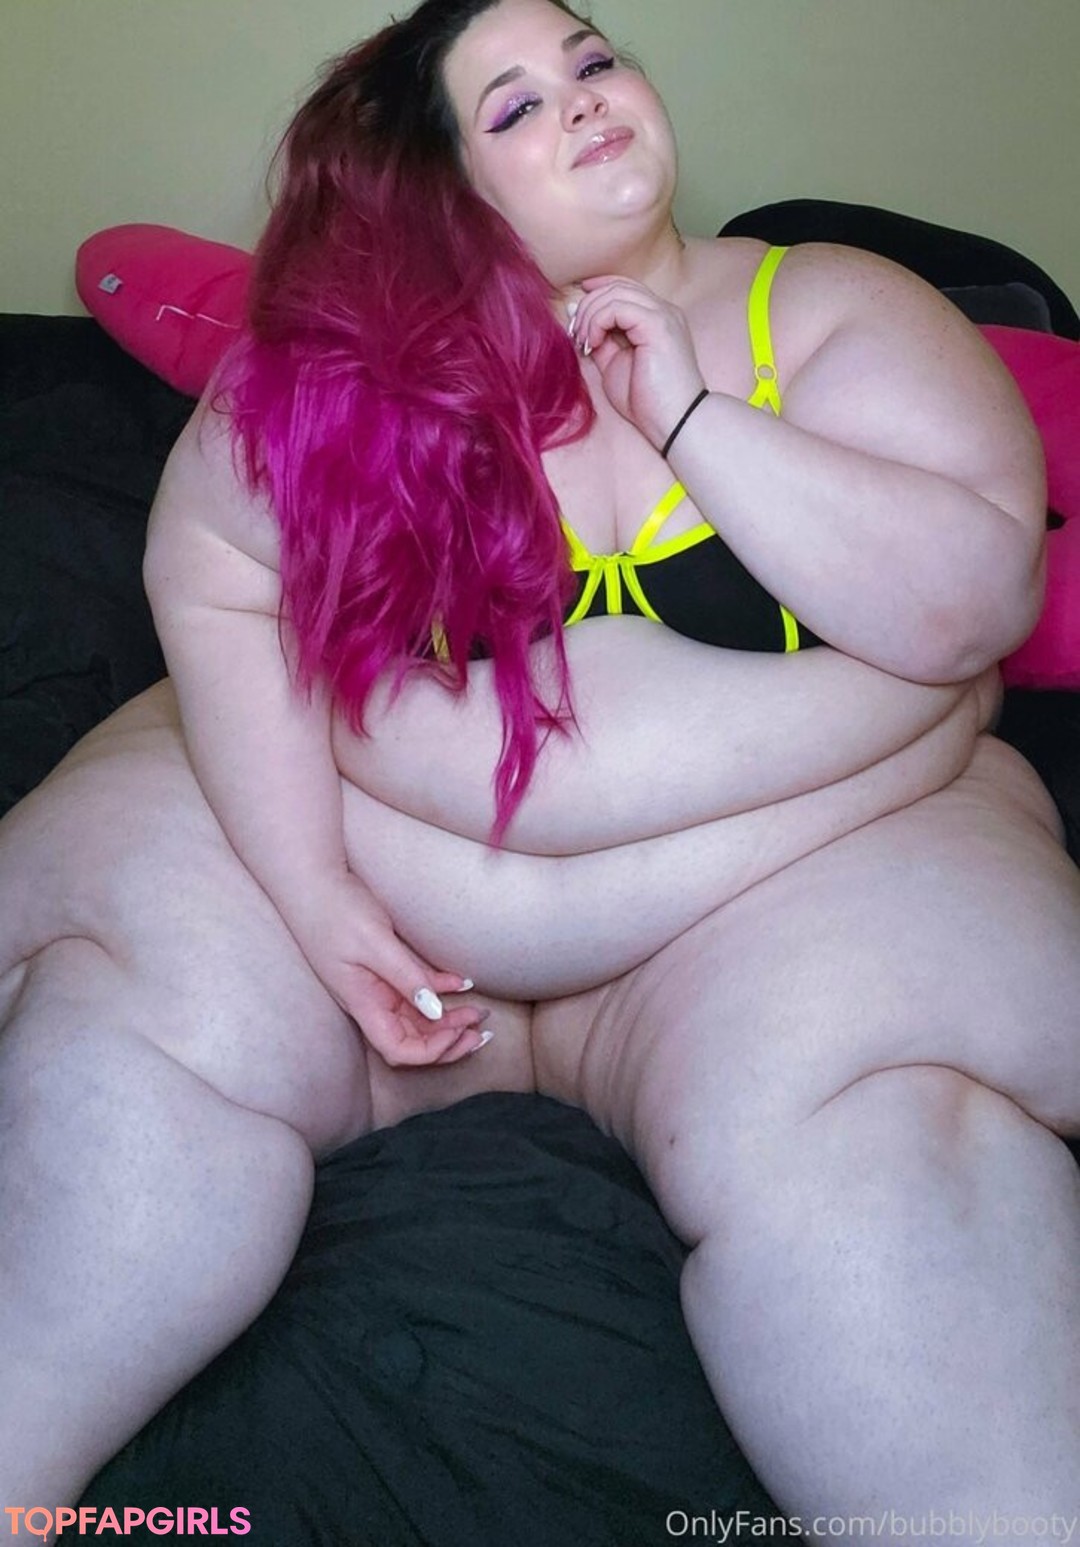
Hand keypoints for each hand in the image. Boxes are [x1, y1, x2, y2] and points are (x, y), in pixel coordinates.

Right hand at [285, 870, 490, 1067]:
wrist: (314, 879)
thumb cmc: (336, 909)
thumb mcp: (374, 942)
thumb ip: (406, 976)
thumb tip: (436, 1011)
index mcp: (363, 1003)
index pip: (398, 1049)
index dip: (431, 1051)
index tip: (458, 1032)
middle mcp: (371, 1001)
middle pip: (412, 1039)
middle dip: (448, 1040)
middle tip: (481, 1029)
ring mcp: (376, 986)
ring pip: (417, 1017)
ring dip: (448, 1020)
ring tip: (477, 1012)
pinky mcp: (382, 968)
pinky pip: (416, 990)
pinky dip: (440, 991)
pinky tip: (462, 984)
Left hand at [569, 276, 706, 449]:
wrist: (676, 422)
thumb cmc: (648, 401)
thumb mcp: (614, 365)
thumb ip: (601, 341)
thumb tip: (578, 320)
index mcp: (657, 319)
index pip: (625, 287)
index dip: (598, 289)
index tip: (576, 308)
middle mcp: (664, 311)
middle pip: (618, 286)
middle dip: (588, 305)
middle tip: (576, 334)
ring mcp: (663, 315)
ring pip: (616, 292)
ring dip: (590, 314)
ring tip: (584, 342)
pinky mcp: (658, 324)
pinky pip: (618, 307)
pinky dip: (598, 321)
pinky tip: (593, 343)